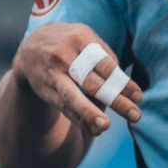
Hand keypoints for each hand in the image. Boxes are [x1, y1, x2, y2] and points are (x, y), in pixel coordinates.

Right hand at [12, 23, 141, 135]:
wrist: (30, 48)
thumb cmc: (71, 44)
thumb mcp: (86, 38)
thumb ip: (106, 57)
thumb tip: (124, 85)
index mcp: (80, 39)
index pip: (106, 64)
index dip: (123, 82)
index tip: (138, 97)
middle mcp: (64, 56)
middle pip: (93, 82)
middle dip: (115, 100)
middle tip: (135, 115)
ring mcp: (53, 74)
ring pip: (71, 96)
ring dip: (89, 113)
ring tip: (105, 126)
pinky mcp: (46, 89)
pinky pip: (63, 106)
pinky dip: (79, 119)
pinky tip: (94, 128)